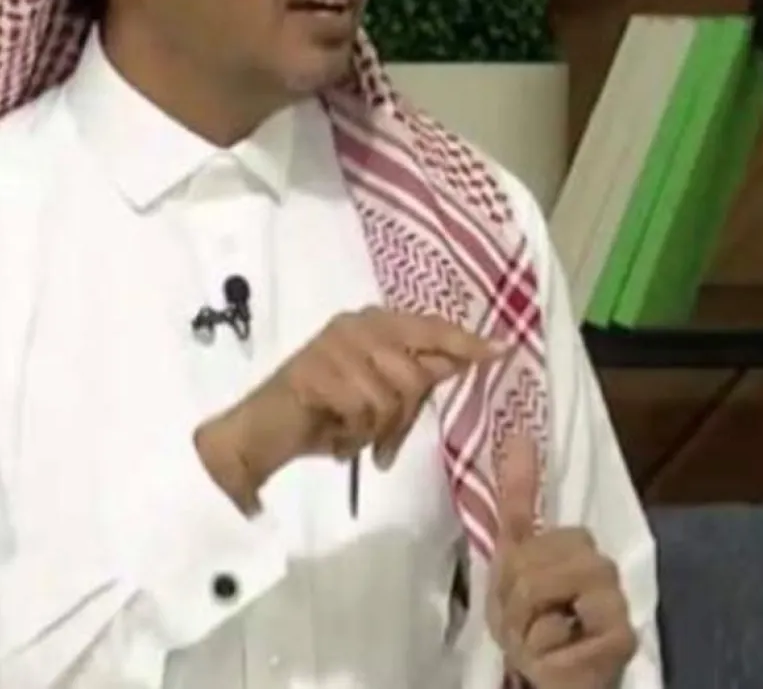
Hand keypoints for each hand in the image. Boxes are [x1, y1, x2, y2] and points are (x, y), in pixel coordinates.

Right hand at [198, 307, 500, 507]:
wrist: (262, 435)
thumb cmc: (321, 416)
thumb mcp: (377, 395)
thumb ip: (415, 375)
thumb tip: (463, 360)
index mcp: (371, 323)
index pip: (428, 327)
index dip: (463, 342)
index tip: (500, 350)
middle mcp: (354, 324)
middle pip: (415, 373)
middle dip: (401, 417)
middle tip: (379, 439)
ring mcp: (334, 345)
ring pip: (390, 396)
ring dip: (374, 430)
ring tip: (349, 434)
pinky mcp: (316, 371)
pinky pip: (363, 410)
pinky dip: (352, 433)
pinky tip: (333, 434)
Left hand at [487, 435, 635, 688]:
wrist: (548, 678)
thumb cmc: (530, 620)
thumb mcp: (511, 558)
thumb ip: (517, 497)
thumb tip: (517, 431)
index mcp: (574, 541)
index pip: (525, 522)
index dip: (508, 564)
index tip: (513, 589)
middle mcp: (602, 562)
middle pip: (528, 559)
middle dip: (512, 596)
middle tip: (524, 621)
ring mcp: (616, 599)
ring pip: (538, 588)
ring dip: (523, 625)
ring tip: (539, 639)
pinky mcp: (622, 635)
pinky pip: (555, 629)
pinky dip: (544, 650)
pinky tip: (559, 656)